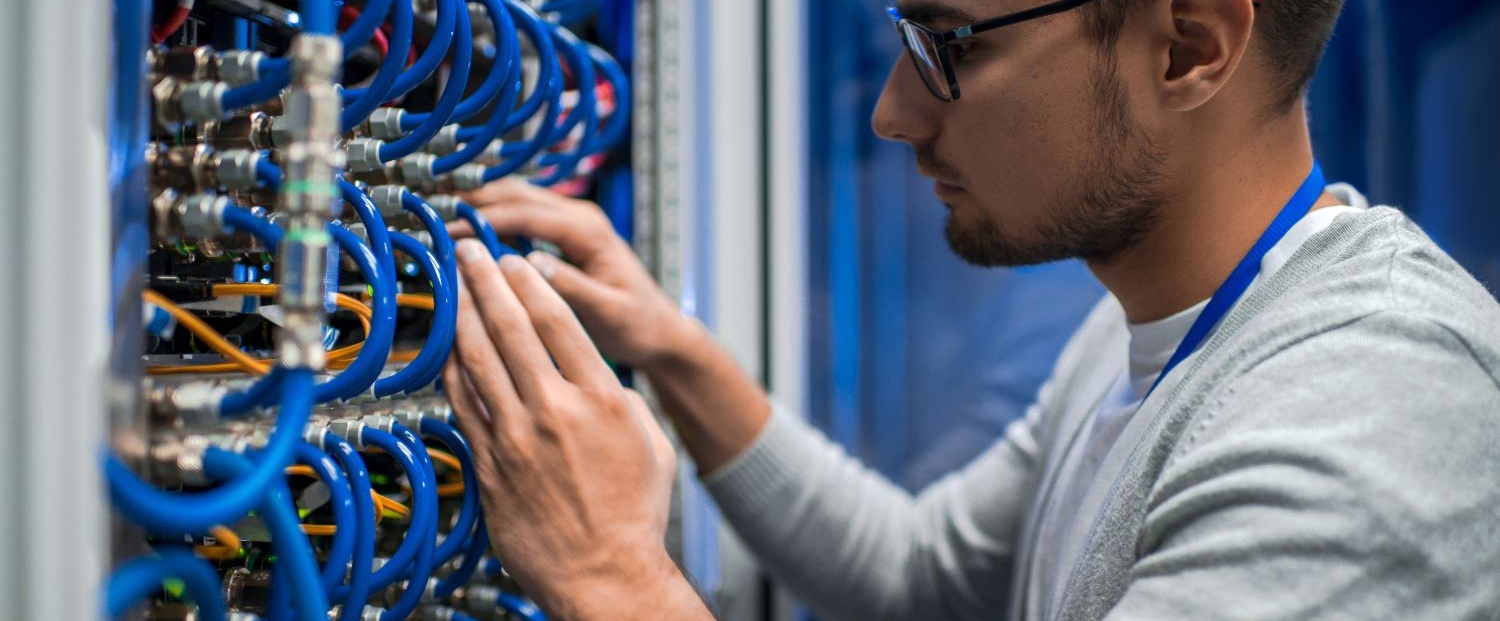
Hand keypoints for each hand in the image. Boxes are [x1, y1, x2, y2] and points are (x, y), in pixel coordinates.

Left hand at [444, 239, 694, 618]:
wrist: (605, 574)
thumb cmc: (632, 517)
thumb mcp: (649, 443)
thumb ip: (620, 399)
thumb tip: (597, 378)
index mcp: (602, 398)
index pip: (559, 320)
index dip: (531, 282)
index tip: (516, 261)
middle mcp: (556, 410)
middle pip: (513, 327)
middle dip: (487, 281)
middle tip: (471, 252)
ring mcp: (517, 436)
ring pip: (479, 357)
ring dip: (463, 313)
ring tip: (452, 285)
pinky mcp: (490, 462)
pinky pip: (462, 402)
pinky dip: (452, 367)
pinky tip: (447, 346)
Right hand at [453, 179, 692, 368]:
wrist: (659, 329)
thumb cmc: (639, 323)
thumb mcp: (608, 312)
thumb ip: (572, 288)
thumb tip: (531, 266)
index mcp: (589, 231)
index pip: (526, 213)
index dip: (484, 219)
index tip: (451, 232)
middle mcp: (581, 218)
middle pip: (517, 195)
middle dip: (474, 202)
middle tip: (434, 218)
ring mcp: (573, 223)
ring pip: (517, 199)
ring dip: (481, 205)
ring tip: (441, 219)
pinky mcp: (565, 235)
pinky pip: (523, 217)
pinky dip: (494, 218)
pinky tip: (469, 233)